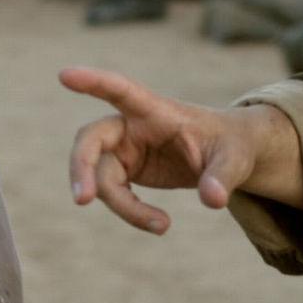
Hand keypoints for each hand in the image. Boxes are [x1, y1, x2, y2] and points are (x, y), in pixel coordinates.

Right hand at [61, 66, 302, 234]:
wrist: (228, 157)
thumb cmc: (232, 146)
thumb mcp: (237, 159)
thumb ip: (224, 176)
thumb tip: (214, 200)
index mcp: (156, 110)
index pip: (121, 90)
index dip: (94, 82)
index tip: (65, 75)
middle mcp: (132, 126)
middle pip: (90, 140)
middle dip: (81, 168)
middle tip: (83, 200)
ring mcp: (125, 148)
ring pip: (100, 176)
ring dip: (122, 206)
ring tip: (162, 227)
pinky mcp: (126, 170)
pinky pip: (112, 192)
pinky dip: (130, 212)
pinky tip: (160, 224)